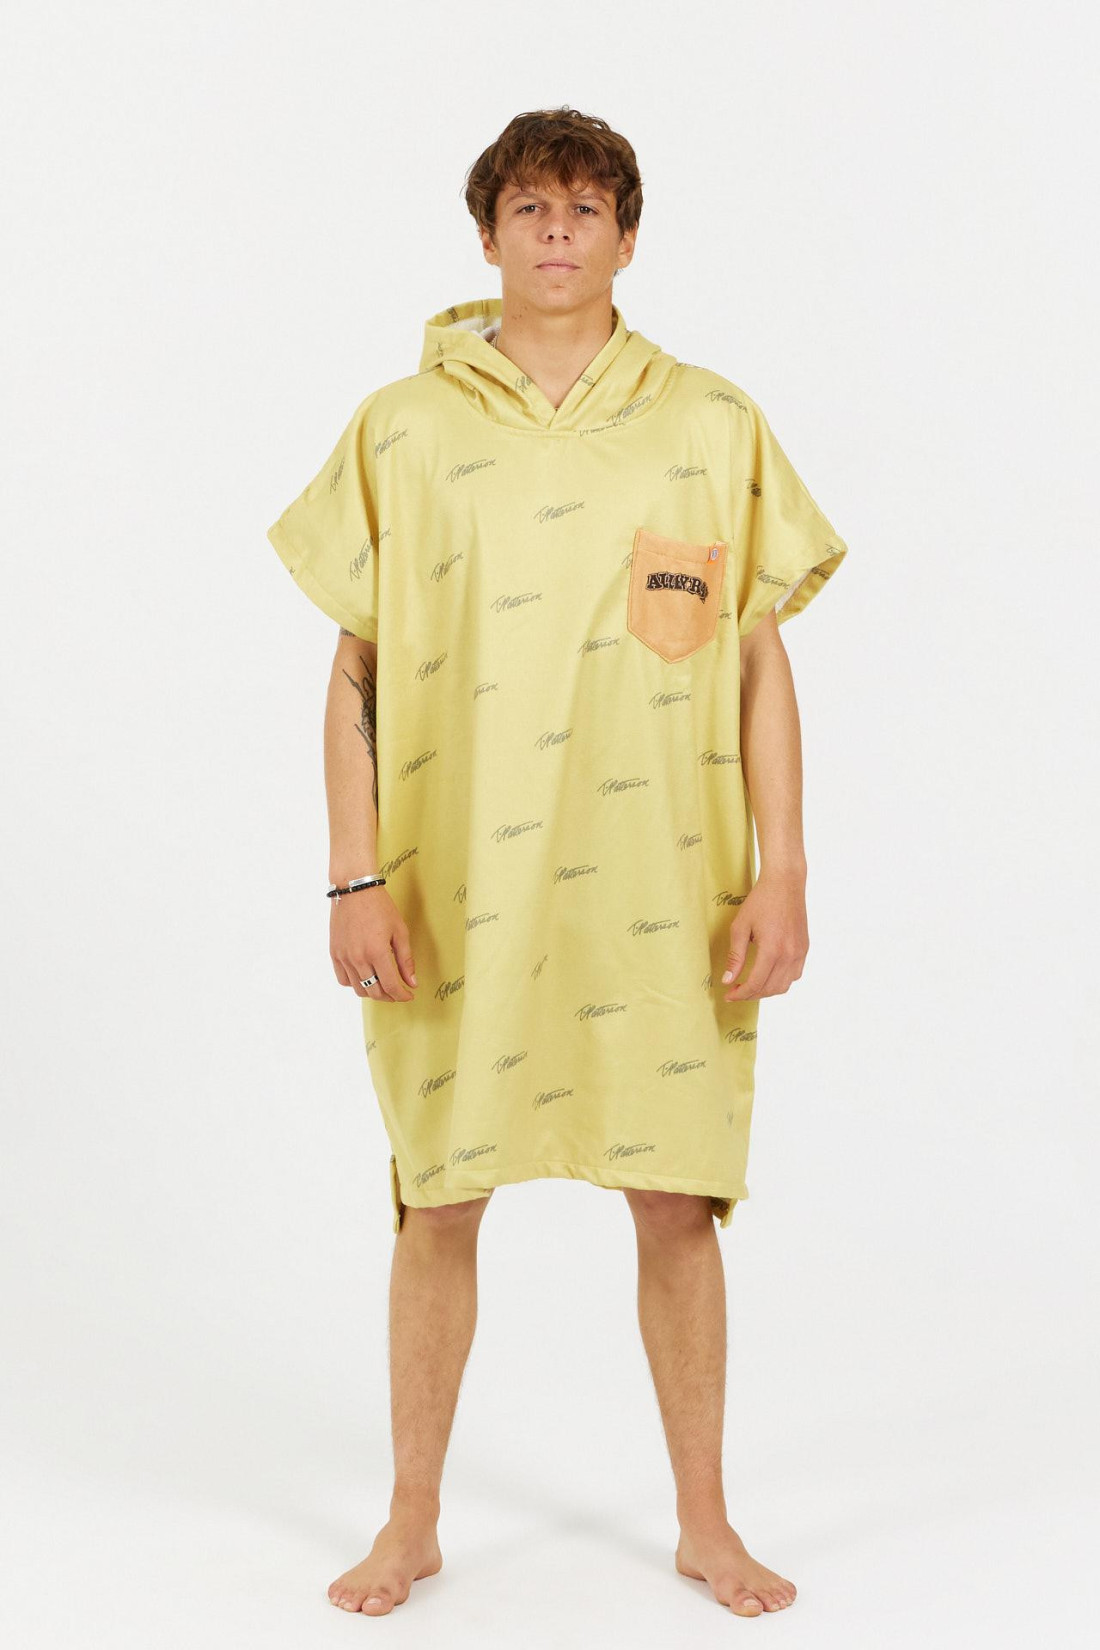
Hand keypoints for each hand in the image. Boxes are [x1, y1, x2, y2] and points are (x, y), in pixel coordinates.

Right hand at [330, 886, 416, 1001]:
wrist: (354, 889)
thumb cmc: (380, 907)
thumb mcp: (400, 931)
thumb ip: (406, 960)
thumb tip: (412, 983)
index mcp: (377, 952)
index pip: (391, 986)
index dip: (402, 995)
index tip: (409, 995)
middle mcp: (358, 958)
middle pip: (374, 991)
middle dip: (389, 996)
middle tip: (398, 992)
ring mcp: (344, 957)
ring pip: (358, 989)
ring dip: (372, 992)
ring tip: (382, 985)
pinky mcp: (334, 953)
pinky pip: (343, 979)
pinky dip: (355, 983)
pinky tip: (364, 976)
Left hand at [721, 870, 807, 1001]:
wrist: (785, 884)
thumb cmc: (760, 901)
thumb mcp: (740, 927)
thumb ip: (735, 956)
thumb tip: (728, 980)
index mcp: (772, 950)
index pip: (756, 984)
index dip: (740, 994)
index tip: (728, 995)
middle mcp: (789, 954)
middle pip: (769, 988)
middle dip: (751, 994)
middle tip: (736, 991)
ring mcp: (799, 953)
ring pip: (784, 986)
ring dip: (766, 990)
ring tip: (751, 985)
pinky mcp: (804, 949)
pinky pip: (794, 975)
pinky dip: (780, 981)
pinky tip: (768, 975)